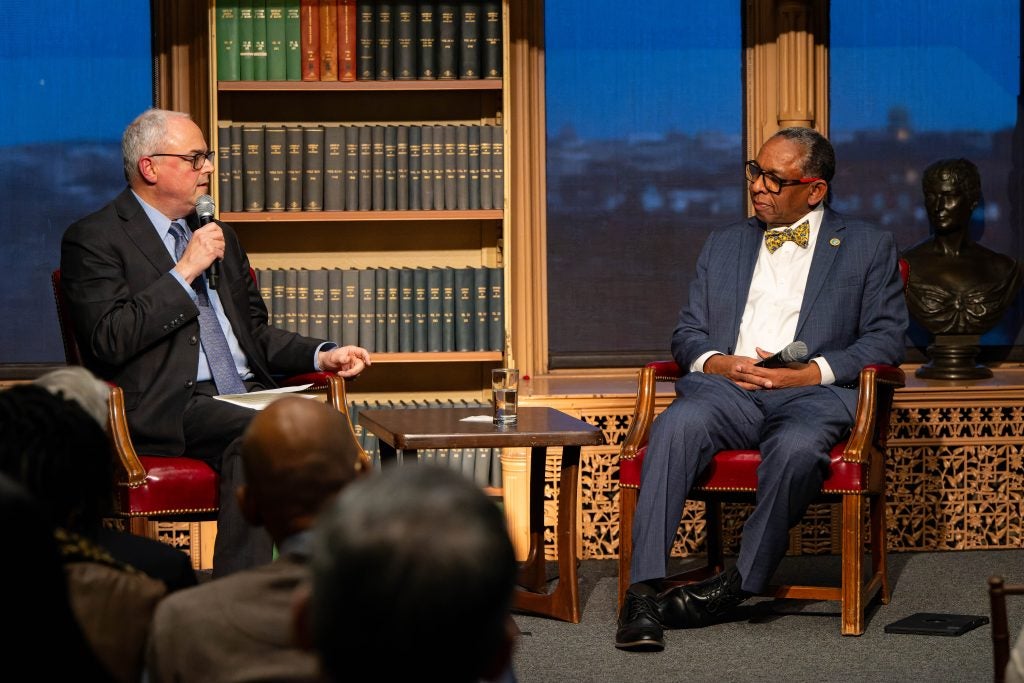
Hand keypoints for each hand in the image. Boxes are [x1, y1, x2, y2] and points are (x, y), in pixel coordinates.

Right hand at [174, 223, 224, 282]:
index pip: (213, 225)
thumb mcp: (194, 241)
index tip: (218, 235)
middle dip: (221, 240)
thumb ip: (203, 236)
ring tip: (216, 253)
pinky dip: (220, 256)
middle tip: (218, 246)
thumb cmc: (190, 256)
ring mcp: (208, 244)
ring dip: (221, 249)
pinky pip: (222, 252)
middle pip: (220, 234)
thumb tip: (213, 235)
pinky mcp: (212, 251)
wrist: (187, 266)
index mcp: (198, 233)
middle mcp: (203, 236)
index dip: (218, 230)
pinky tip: (216, 258)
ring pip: (222, 243)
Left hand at [318, 345, 370, 377]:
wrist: (325, 364)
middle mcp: (355, 358)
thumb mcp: (334, 356)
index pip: (363, 352)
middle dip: (354, 371)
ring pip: (357, 372)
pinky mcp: (351, 371)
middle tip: (344, 373)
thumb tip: (348, 359)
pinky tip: (341, 375)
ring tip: (340, 373)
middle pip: (361, 365)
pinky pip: (353, 376)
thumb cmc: (330, 357)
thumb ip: (341, 358)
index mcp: (352, 351)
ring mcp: (353, 365)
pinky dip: (348, 378)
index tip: (368, 363)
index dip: (367, 357)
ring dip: (349, 375)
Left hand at [703, 351, 819, 390]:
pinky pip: (761, 389)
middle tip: (733, 371)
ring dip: (746, 383)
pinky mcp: (774, 390)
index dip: (747, 368)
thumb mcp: (784, 359)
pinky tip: (745, 387)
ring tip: (735, 382)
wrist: (808, 378)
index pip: (758, 370)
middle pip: (755, 378)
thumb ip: (769, 355)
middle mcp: (773, 382)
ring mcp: (773, 387)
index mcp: (775, 373)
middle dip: (743, 375)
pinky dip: (753, 388)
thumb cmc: (796, 367)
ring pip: (756, 386)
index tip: (738, 365)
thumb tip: (757, 350)